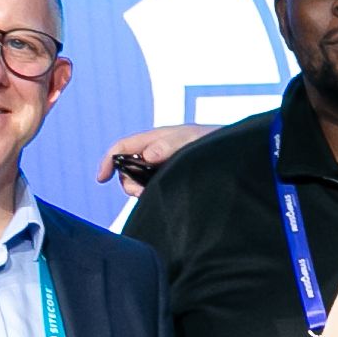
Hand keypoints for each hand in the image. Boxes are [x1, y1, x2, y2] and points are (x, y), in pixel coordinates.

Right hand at [96, 123, 212, 187]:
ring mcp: (163, 168)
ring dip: (141, 190)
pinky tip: (164, 197)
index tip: (102, 179)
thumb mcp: (192, 139)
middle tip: (141, 192)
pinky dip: (152, 195)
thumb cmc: (213, 141)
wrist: (235, 154)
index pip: (122, 147)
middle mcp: (155, 154)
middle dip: (128, 181)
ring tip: (155, 193)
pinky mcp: (172, 180)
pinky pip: (153, 189)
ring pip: (139, 181)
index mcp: (155, 140)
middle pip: (127, 169)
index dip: (108, 161)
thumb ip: (169, 145)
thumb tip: (147, 155)